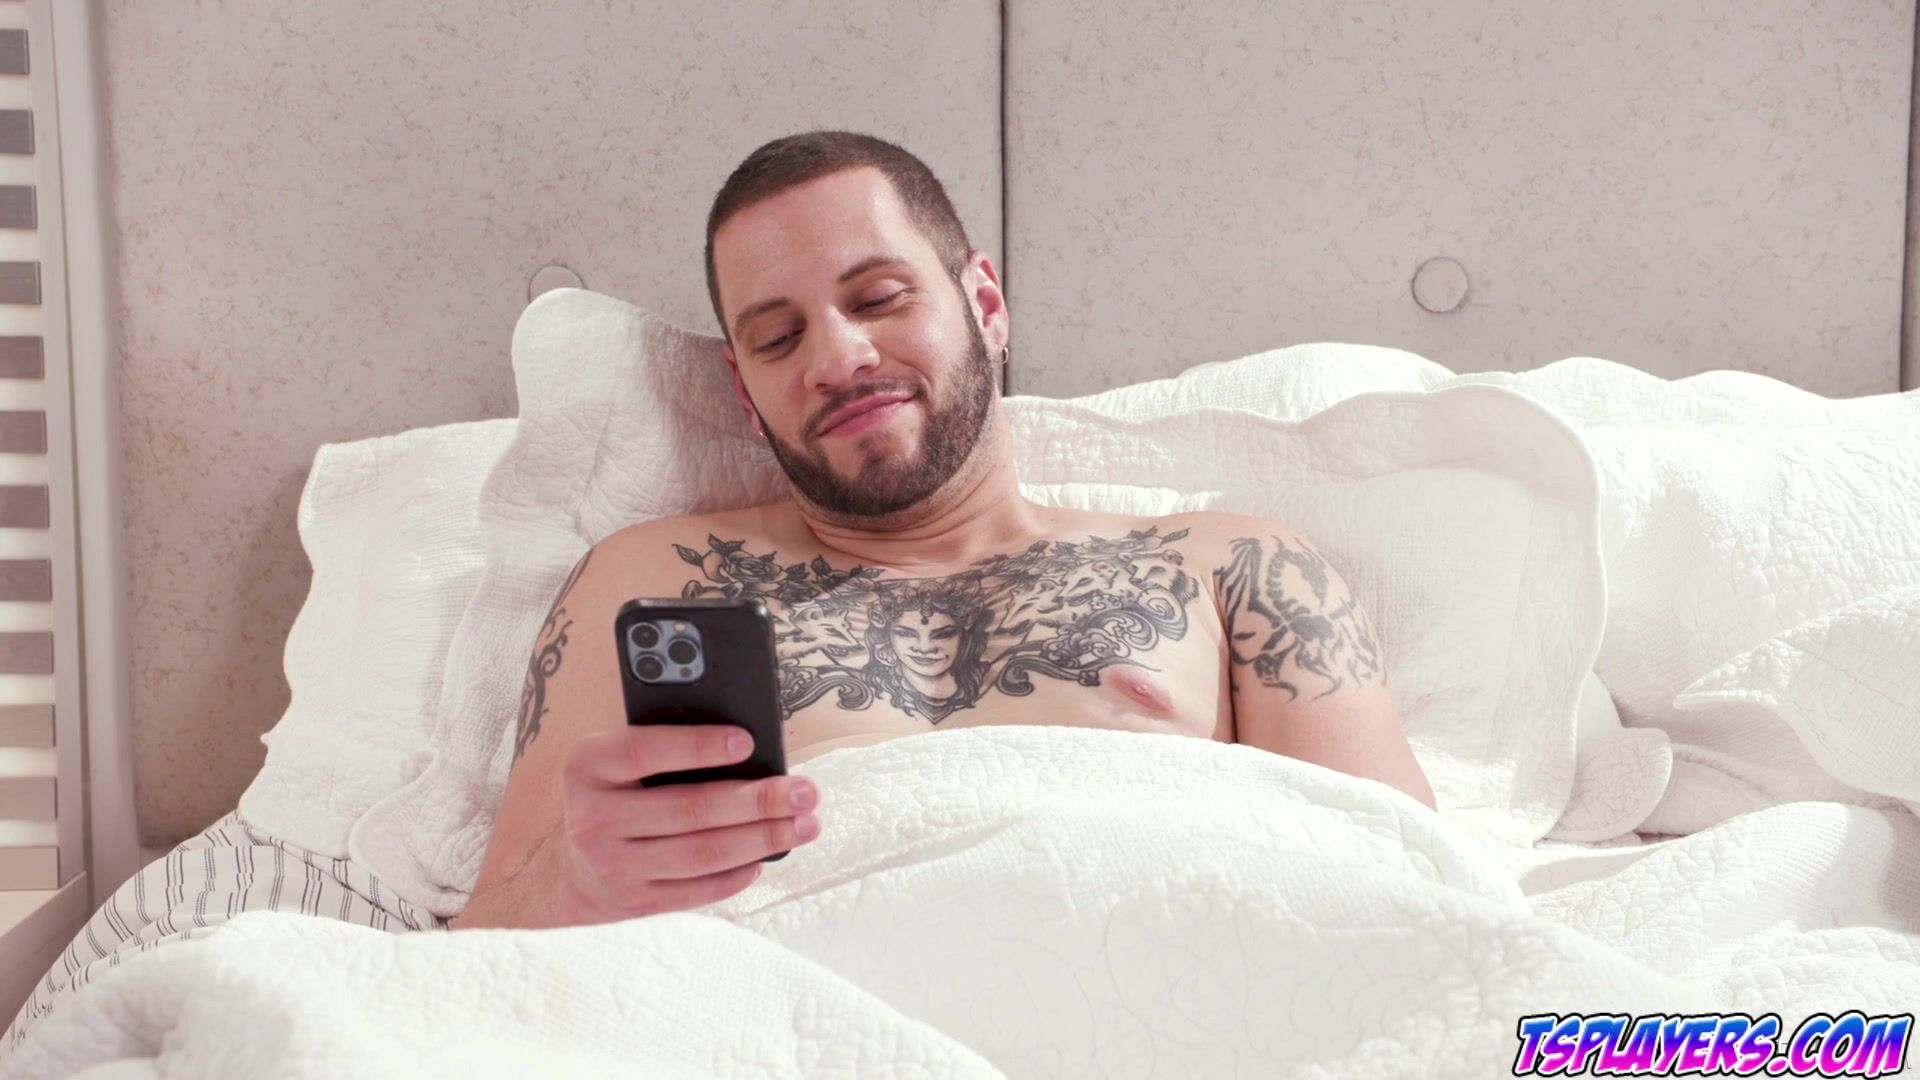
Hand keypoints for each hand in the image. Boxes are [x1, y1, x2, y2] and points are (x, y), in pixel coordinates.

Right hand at [552, 724, 819, 924]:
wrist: (571, 869)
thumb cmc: (616, 794)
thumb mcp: (618, 761)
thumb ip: (663, 747)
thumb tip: (746, 748)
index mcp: (588, 767)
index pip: (644, 752)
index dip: (697, 746)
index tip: (748, 741)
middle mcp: (593, 819)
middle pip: (689, 809)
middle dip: (757, 801)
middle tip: (805, 791)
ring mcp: (613, 867)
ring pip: (702, 853)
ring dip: (762, 839)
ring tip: (805, 825)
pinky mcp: (636, 903)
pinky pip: (699, 890)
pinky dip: (739, 873)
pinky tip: (766, 857)